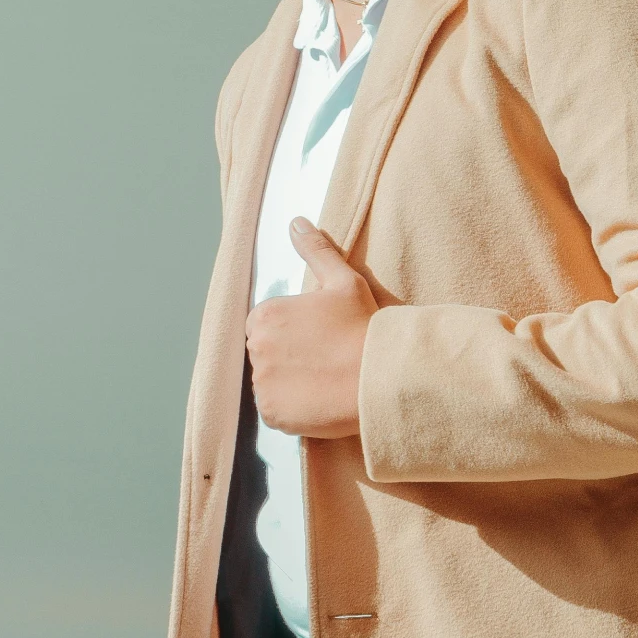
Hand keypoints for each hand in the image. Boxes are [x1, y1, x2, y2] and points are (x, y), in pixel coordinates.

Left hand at [246, 219, 377, 437]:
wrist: (382, 378)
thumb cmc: (364, 327)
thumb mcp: (343, 280)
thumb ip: (316, 249)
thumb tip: (296, 223)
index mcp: (266, 314)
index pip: (267, 324)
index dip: (293, 330)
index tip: (319, 336)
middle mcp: (256, 349)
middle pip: (266, 352)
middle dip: (288, 355)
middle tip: (324, 358)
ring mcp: (262, 384)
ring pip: (270, 381)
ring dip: (289, 381)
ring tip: (324, 379)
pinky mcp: (272, 414)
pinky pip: (276, 410)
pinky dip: (292, 407)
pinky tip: (319, 397)